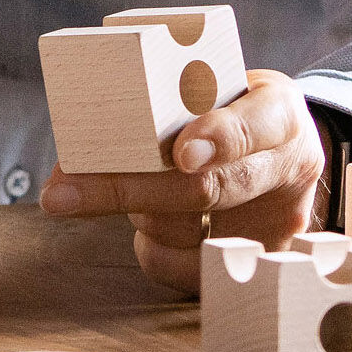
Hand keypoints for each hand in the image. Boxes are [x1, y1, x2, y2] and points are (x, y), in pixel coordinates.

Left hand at [39, 67, 324, 293]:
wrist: (288, 153)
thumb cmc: (236, 111)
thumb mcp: (220, 82)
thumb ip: (171, 96)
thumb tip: (83, 125)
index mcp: (280, 114)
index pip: (257, 124)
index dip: (219, 139)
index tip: (182, 153)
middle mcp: (289, 169)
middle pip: (208, 189)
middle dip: (129, 190)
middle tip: (63, 192)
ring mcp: (277, 224)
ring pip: (187, 233)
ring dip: (137, 212)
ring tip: (125, 186)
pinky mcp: (254, 264)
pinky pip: (184, 268)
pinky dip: (151, 244)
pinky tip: (147, 222)